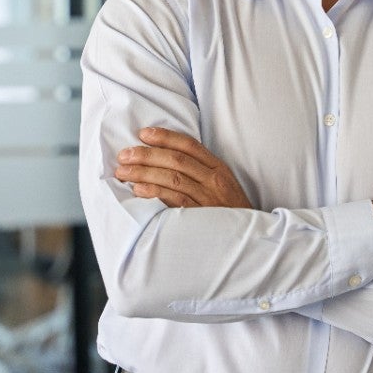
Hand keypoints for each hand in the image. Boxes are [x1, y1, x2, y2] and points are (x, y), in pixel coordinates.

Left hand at [115, 127, 252, 208]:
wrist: (249, 239)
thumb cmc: (230, 211)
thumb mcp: (222, 185)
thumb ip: (200, 171)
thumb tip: (165, 159)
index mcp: (218, 168)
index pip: (189, 145)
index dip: (165, 137)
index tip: (143, 133)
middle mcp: (213, 180)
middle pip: (176, 160)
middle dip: (147, 154)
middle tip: (124, 155)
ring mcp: (208, 198)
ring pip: (172, 178)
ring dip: (144, 173)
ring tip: (123, 172)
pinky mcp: (201, 217)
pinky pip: (175, 201)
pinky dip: (155, 193)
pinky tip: (138, 190)